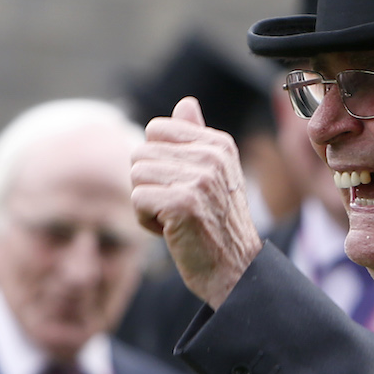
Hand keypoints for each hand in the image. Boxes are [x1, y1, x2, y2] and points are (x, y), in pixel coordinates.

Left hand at [131, 96, 262, 307]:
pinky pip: (136, 200)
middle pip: (141, 153)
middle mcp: (211, 157)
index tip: (181, 186)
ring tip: (175, 219)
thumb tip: (185, 103)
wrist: (236, 270)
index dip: (157, 161)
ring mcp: (199, 179)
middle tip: (177, 208)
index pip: (156, 130)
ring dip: (147, 204)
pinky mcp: (182, 203)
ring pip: (136, 176)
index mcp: (219, 144)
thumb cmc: (218, 224)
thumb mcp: (214, 174)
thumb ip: (196, 137)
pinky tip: (171, 232)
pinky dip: (146, 221)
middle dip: (149, 184)